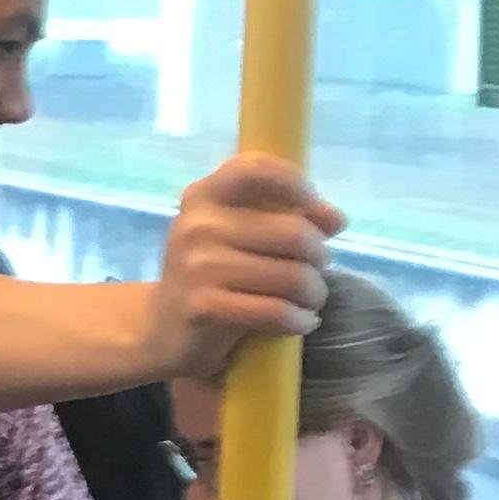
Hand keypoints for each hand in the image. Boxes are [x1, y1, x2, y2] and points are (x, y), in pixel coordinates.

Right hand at [152, 155, 339, 376]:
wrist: (163, 329)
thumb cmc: (212, 274)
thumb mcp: (241, 237)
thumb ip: (285, 218)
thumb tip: (335, 218)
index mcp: (204, 196)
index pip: (257, 170)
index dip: (298, 187)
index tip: (318, 216)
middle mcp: (197, 224)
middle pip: (295, 233)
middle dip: (320, 258)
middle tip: (315, 273)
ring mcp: (196, 266)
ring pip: (293, 277)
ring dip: (314, 294)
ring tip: (309, 301)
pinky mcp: (203, 307)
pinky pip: (276, 311)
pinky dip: (299, 320)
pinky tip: (301, 322)